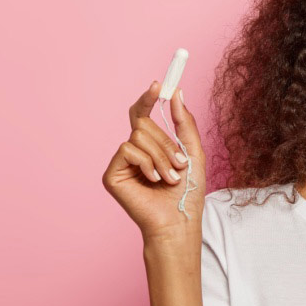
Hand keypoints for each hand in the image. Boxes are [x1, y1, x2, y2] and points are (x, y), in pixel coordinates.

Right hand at [101, 81, 205, 238]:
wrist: (179, 220)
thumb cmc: (187, 192)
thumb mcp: (193, 151)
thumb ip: (184, 122)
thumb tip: (177, 92)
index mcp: (151, 145)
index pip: (143, 114)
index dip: (148, 98)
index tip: (158, 85)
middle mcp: (134, 151)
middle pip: (143, 124)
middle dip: (166, 142)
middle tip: (179, 163)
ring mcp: (122, 163)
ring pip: (138, 136)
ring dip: (161, 156)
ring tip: (170, 177)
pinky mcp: (111, 174)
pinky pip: (127, 150)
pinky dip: (146, 163)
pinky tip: (153, 180)